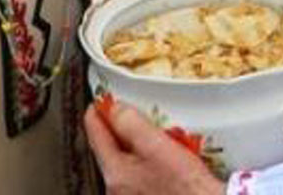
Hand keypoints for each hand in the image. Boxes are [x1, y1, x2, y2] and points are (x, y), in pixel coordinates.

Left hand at [84, 103, 224, 194]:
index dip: (99, 110)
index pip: (95, 133)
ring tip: (155, 129)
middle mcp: (118, 188)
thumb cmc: (186, 188)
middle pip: (110, 147)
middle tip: (130, 108)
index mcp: (115, 173)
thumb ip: (130, 124)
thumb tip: (115, 108)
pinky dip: (150, 157)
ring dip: (137, 142)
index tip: (103, 97)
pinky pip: (142, 171)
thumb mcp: (157, 146)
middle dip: (119, 126)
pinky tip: (168, 153)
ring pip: (127, 159)